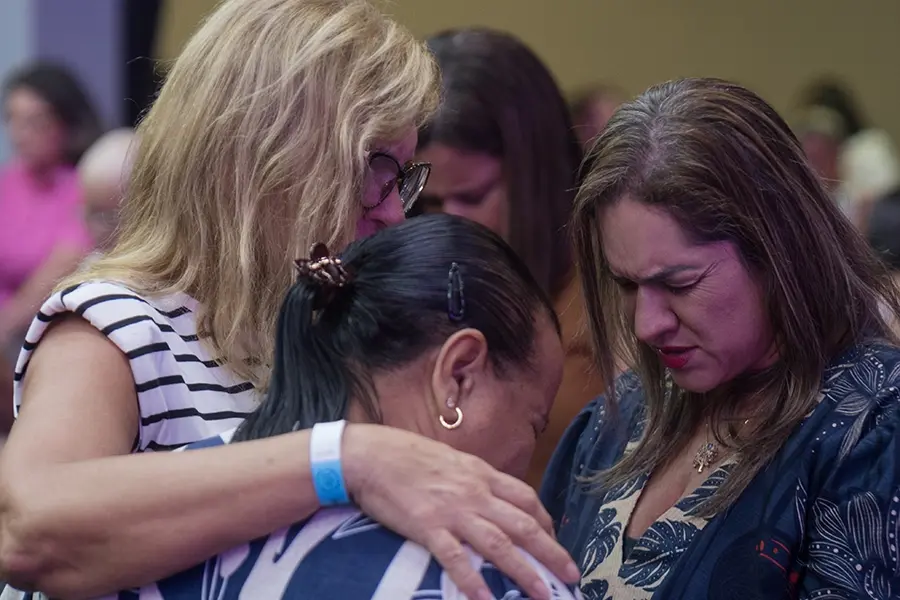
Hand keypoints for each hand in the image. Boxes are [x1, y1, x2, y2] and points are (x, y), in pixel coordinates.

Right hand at [343, 424, 580, 599]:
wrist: (372, 455)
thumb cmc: (406, 454)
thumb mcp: (451, 459)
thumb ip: (473, 478)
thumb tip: (488, 494)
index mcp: (481, 473)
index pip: (525, 498)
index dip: (545, 521)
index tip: (553, 539)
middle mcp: (475, 493)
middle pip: (524, 524)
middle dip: (551, 552)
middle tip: (572, 575)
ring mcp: (453, 511)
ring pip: (499, 543)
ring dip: (524, 571)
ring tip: (544, 594)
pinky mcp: (428, 527)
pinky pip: (456, 558)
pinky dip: (473, 580)